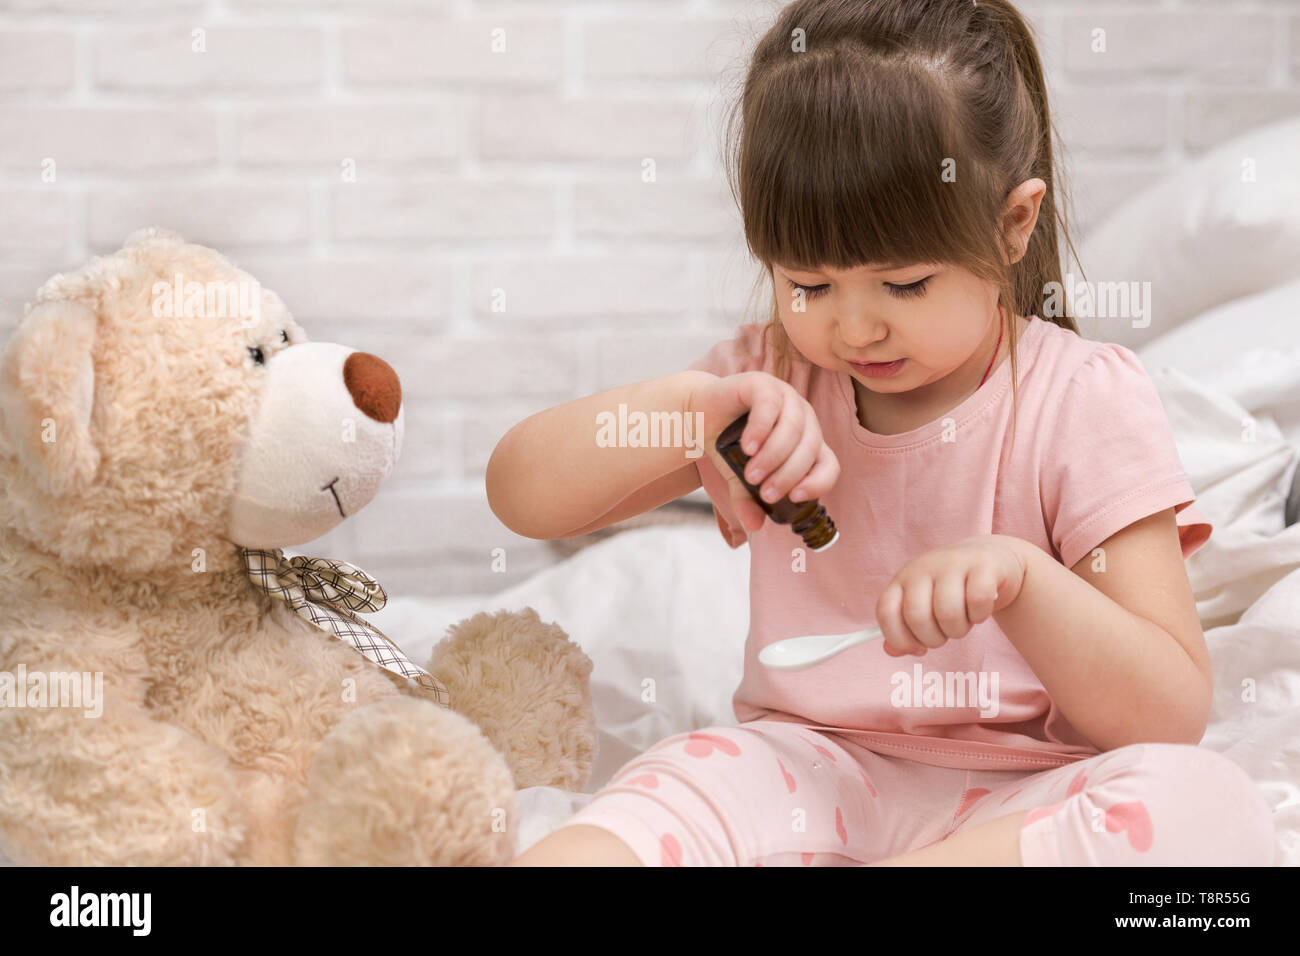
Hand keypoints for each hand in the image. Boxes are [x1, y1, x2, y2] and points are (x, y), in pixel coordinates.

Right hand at [688, 370, 839, 532]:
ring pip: (793, 429)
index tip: (795, 498)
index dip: (818, 482)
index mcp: (807, 441)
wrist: (699, 415)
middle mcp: (803, 418)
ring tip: (751, 474)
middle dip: (788, 475)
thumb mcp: (738, 479)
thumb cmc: (727, 446)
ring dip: (773, 456)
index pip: (829, 464)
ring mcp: (785, 398)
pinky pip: (770, 406)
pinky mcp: (763, 384)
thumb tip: (756, 526)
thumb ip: (748, 500)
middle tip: (765, 491)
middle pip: (810, 449)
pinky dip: (761, 429)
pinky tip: (748, 447)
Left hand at [876, 535, 1027, 655]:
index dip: (899, 638)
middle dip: (933, 639)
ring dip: (958, 630)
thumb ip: (905, 629)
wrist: (989, 558)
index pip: (886, 611)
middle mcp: (923, 567)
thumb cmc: (952, 591)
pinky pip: (977, 601)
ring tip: (963, 622)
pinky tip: (979, 611)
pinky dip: (979, 615)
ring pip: (948, 613)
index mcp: (903, 579)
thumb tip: (891, 651)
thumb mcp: (924, 606)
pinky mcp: (982, 565)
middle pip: (917, 616)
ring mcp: (952, 563)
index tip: (918, 649)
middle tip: (944, 635)